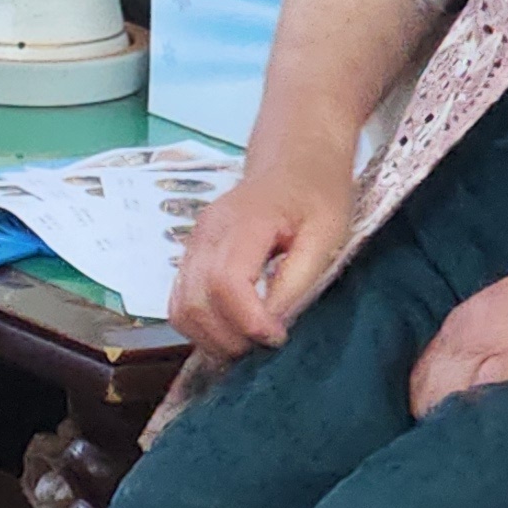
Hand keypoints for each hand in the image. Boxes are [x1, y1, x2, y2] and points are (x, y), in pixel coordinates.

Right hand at [171, 148, 359, 357]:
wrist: (294, 161)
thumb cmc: (318, 194)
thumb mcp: (327, 235)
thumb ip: (297, 280)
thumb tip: (271, 327)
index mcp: (244, 222)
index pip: (227, 283)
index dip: (248, 321)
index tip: (277, 336)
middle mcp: (207, 234)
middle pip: (196, 302)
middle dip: (228, 337)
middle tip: (264, 346)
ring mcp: (192, 246)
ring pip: (181, 308)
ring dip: (210, 338)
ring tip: (247, 343)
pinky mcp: (189, 257)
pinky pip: (181, 303)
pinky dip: (201, 326)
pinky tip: (231, 330)